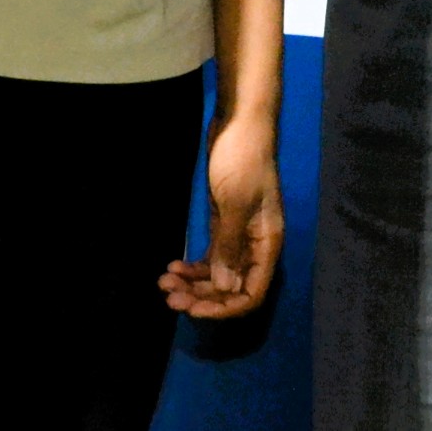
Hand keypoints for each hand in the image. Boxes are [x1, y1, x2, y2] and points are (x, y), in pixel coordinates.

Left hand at [160, 109, 281, 319]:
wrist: (240, 122)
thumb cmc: (241, 160)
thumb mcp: (234, 204)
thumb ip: (231, 247)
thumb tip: (226, 288)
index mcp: (267, 243)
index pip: (252, 292)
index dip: (224, 307)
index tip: (192, 309)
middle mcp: (256, 244)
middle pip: (232, 287)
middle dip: (202, 297)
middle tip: (169, 298)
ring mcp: (240, 233)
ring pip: (219, 273)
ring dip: (194, 284)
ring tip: (164, 283)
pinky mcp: (225, 222)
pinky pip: (212, 256)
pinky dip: (194, 266)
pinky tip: (173, 267)